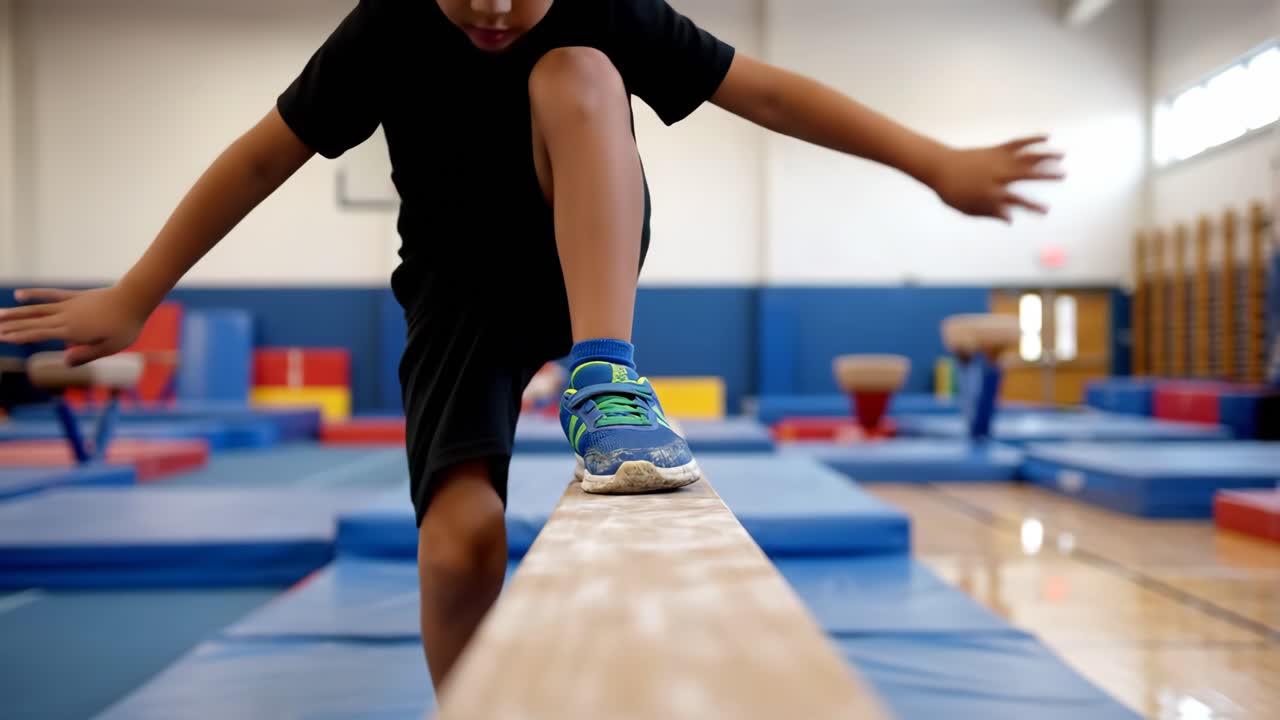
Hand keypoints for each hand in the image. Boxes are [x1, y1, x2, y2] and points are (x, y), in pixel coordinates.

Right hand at [0, 287, 148, 364]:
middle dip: (11, 326)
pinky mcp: (75, 296)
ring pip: (36, 309)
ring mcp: (69, 305)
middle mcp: (65, 317)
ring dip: (16, 312)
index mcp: (71, 331)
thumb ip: (86, 355)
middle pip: (33, 322)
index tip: (2, 337)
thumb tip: (64, 361)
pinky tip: (20, 294)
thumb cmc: (125, 326)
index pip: (39, 334)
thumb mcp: (110, 348)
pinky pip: (50, 295)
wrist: (135, 299)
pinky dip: (35, 294)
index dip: (19, 336)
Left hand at [932, 136, 1063, 222]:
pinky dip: (1032, 139)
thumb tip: (1011, 219)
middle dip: (1047, 174)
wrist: (939, 167)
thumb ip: (991, 213)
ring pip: (1026, 156)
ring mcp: (998, 160)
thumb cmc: (953, 192)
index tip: (1046, 210)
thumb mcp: (969, 208)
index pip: (1017, 201)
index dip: (1033, 206)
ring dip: (1045, 155)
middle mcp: (998, 175)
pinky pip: (1018, 143)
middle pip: (1027, 174)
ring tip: (1062, 156)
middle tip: (1064, 175)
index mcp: (992, 192)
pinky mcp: (997, 149)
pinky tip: (1046, 137)